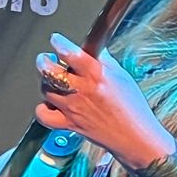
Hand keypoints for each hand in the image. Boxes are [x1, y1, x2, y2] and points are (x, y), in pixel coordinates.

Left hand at [34, 33, 173, 169]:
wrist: (133, 136)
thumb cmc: (131, 107)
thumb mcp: (121, 76)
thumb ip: (103, 61)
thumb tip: (90, 48)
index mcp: (96, 75)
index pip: (70, 53)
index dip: (58, 43)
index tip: (56, 40)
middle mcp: (82, 90)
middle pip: (50, 72)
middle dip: (43, 62)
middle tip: (46, 59)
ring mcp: (73, 108)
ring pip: (46, 90)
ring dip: (45, 82)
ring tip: (52, 79)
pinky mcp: (69, 124)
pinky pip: (44, 115)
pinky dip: (43, 108)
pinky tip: (50, 103)